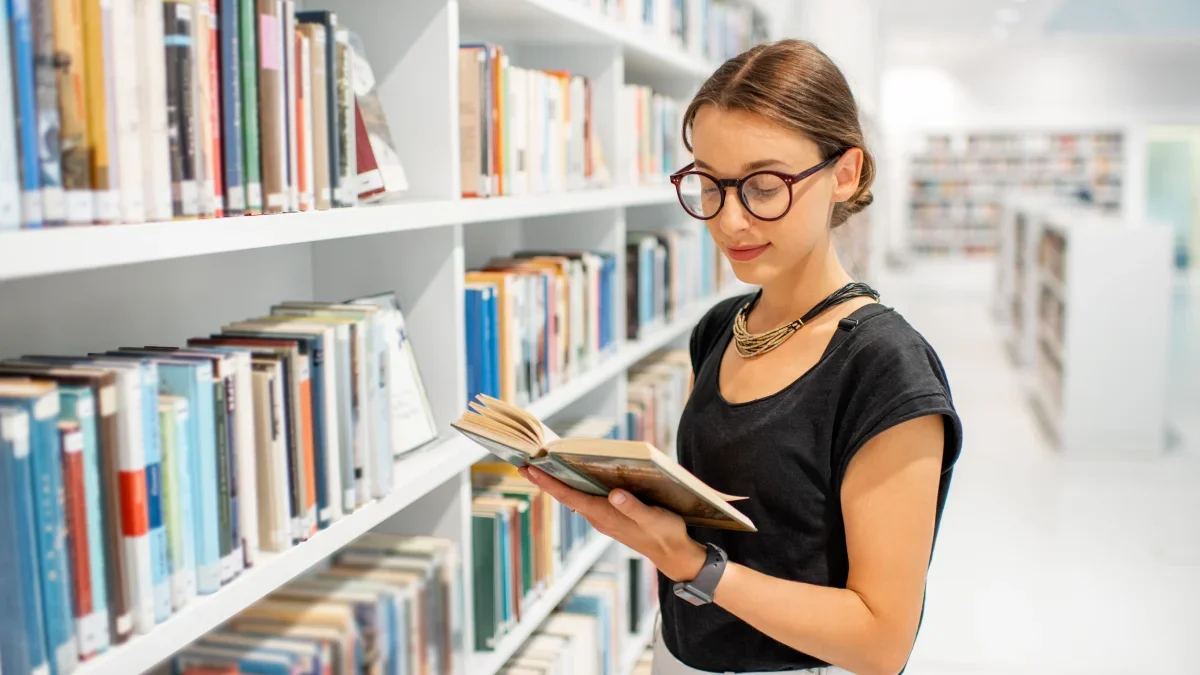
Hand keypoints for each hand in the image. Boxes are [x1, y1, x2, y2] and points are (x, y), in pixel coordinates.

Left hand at [518, 465, 707, 582]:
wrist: (673, 554)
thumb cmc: (664, 534)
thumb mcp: (653, 518)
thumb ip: (633, 507)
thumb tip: (614, 493)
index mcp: (605, 515)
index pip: (569, 496)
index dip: (548, 483)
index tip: (529, 470)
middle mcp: (599, 517)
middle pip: (566, 496)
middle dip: (545, 480)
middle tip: (523, 464)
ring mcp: (603, 518)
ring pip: (574, 498)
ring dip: (557, 483)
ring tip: (542, 466)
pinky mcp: (611, 516)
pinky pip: (585, 499)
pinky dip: (574, 487)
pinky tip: (573, 477)